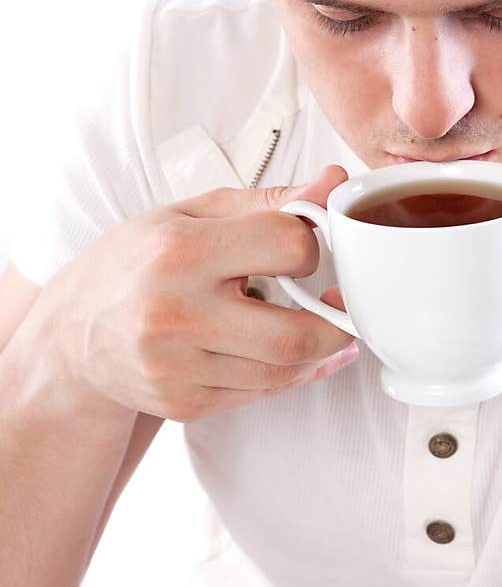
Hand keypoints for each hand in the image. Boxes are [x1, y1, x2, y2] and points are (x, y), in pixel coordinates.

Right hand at [22, 165, 358, 421]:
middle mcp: (175, 314)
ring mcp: (177, 367)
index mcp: (180, 251)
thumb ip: (268, 201)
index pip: (287, 246)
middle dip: (336, 321)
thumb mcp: (191, 215)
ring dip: (317, 350)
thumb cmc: (137, 262)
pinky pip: (261, 393)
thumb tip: (335, 182)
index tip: (305, 247)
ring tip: (322, 326)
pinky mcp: (183, 404)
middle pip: (295, 333)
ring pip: (283, 370)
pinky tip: (295, 355)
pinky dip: (289, 374)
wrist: (72, 334)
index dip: (310, 243)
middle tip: (343, 304)